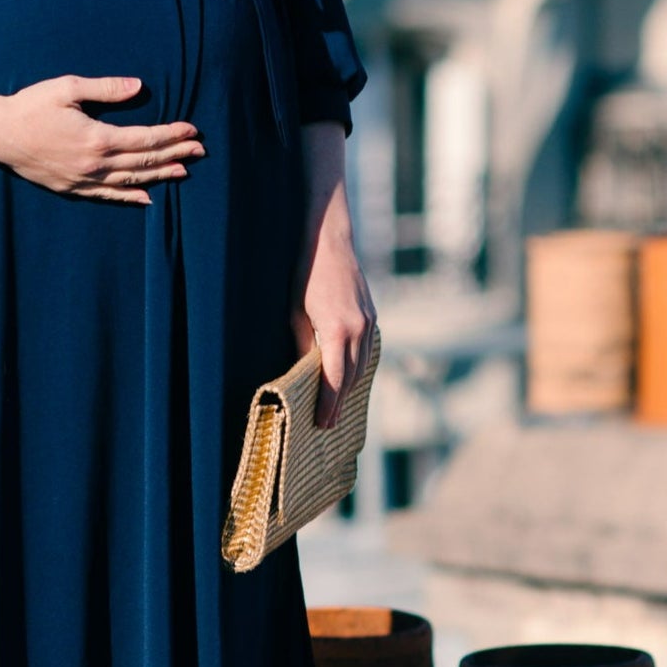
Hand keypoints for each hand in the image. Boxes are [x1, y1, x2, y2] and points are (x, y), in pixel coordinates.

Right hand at [0, 74, 204, 202]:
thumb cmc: (30, 105)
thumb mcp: (67, 88)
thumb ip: (105, 88)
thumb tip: (138, 86)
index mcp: (97, 138)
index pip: (145, 138)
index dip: (171, 134)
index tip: (192, 129)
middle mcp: (94, 164)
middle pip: (144, 160)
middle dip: (175, 154)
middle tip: (200, 150)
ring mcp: (84, 180)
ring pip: (131, 180)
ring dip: (159, 175)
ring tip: (184, 171)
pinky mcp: (72, 188)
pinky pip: (108, 194)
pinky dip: (130, 195)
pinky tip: (147, 197)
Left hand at [290, 124, 376, 428]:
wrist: (329, 239)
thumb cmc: (305, 274)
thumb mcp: (295, 313)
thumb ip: (303, 345)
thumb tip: (305, 373)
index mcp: (339, 331)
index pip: (335, 380)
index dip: (329, 404)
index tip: (322, 425)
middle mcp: (361, 329)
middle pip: (352, 377)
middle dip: (340, 403)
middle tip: (328, 427)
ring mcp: (370, 322)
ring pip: (363, 365)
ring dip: (351, 388)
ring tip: (338, 409)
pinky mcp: (372, 316)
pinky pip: (367, 350)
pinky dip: (358, 368)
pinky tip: (348, 379)